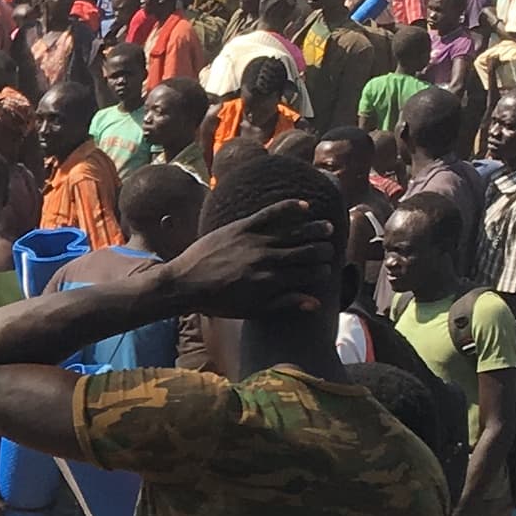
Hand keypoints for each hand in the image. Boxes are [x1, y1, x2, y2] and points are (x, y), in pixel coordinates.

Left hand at [155, 194, 341, 319]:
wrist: (184, 284)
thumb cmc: (219, 301)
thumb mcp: (253, 309)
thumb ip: (285, 303)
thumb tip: (315, 302)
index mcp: (270, 282)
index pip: (308, 273)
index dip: (322, 271)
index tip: (327, 269)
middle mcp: (266, 259)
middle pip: (305, 251)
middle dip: (323, 250)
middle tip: (331, 248)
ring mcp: (254, 241)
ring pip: (293, 231)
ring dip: (314, 228)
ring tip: (327, 227)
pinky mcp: (241, 227)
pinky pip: (270, 214)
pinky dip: (289, 207)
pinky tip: (304, 206)